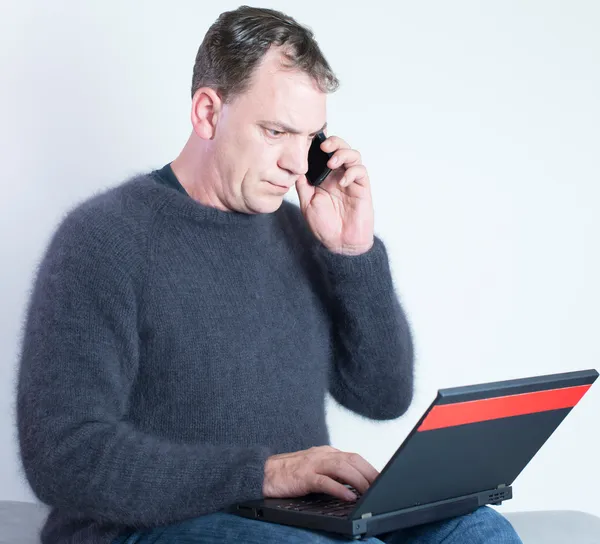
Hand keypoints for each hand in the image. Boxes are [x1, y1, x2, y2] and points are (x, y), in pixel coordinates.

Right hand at [262, 445, 378, 500]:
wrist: (263, 472)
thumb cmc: (290, 473)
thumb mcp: (315, 469)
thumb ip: (332, 473)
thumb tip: (355, 485)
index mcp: (326, 453)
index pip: (354, 457)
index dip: (370, 468)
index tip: (382, 480)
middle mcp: (322, 455)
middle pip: (352, 460)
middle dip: (369, 473)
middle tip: (382, 487)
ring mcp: (312, 464)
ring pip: (342, 468)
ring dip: (359, 480)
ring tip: (370, 492)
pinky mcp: (303, 476)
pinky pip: (325, 481)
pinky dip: (339, 489)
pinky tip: (349, 496)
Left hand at [295, 136, 374, 255]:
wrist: (339, 244)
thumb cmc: (324, 226)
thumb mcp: (306, 203)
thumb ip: (303, 184)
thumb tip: (295, 167)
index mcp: (324, 178)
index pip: (324, 154)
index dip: (320, 144)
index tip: (311, 140)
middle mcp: (338, 176)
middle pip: (341, 148)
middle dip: (334, 142)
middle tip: (324, 146)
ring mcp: (351, 181)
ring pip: (353, 155)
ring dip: (343, 153)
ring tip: (332, 162)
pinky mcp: (362, 188)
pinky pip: (361, 172)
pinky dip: (352, 172)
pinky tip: (342, 182)